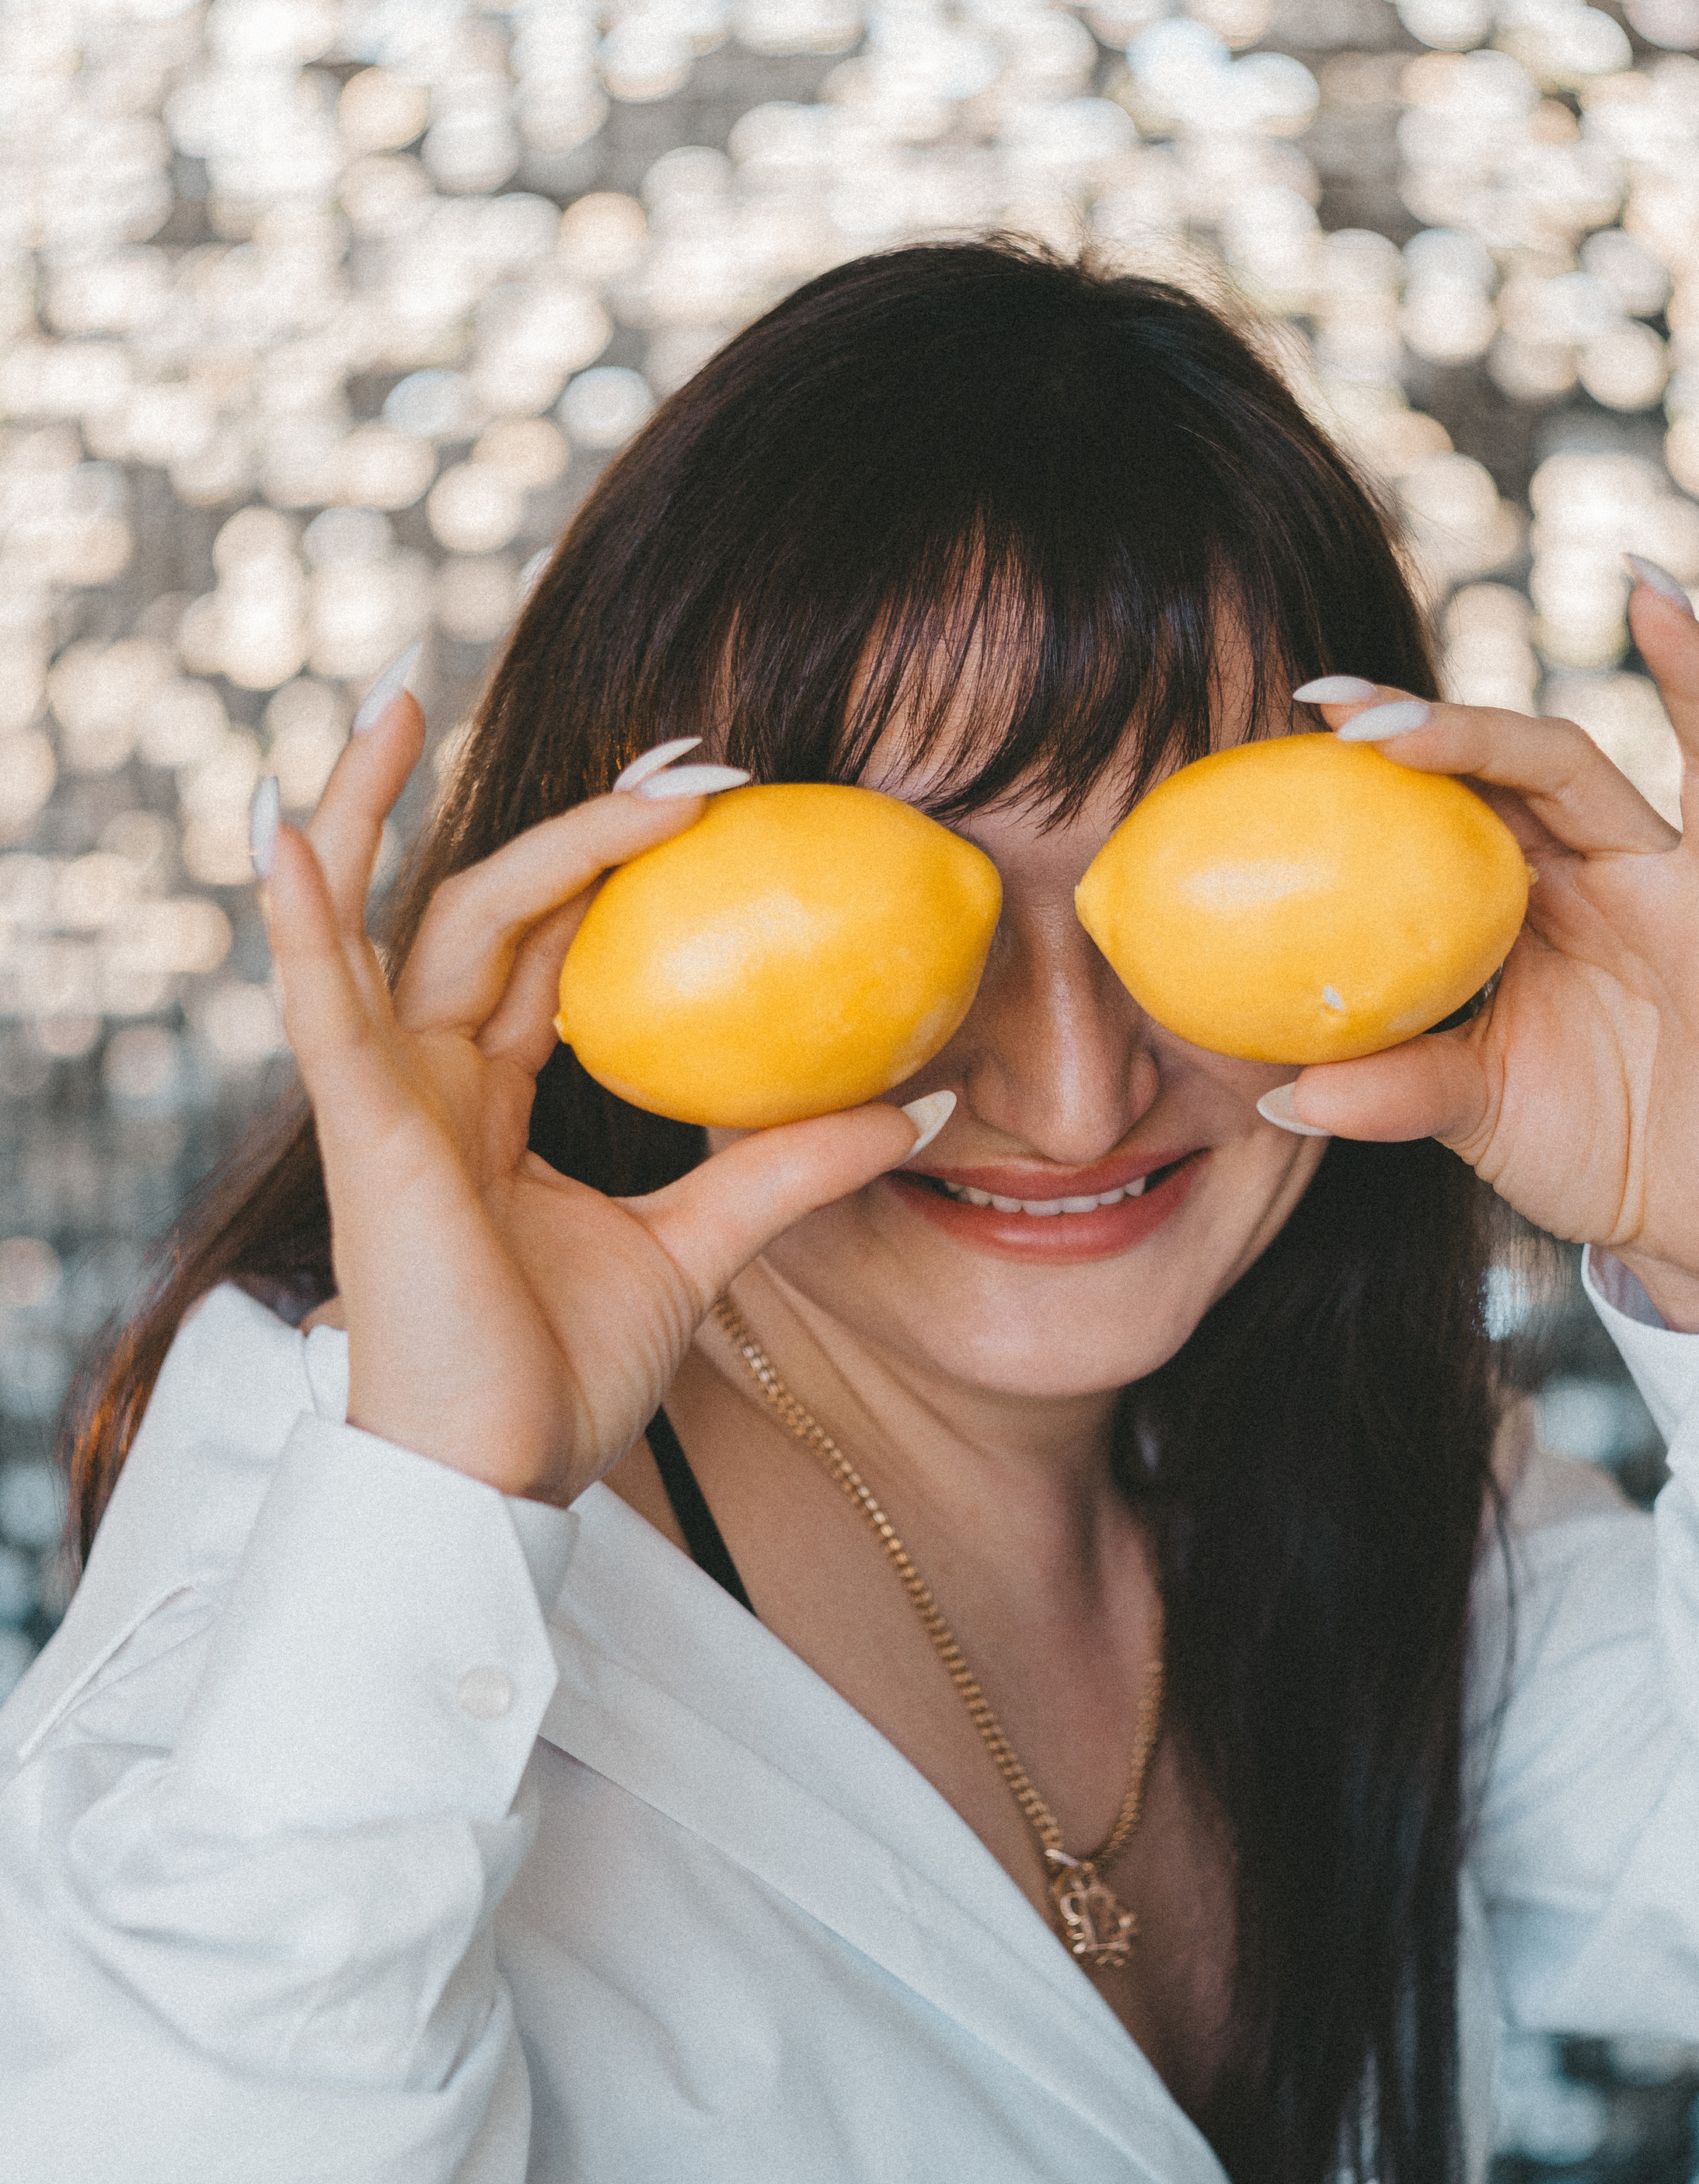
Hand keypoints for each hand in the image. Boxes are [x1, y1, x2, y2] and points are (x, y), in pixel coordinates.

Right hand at [258, 691, 938, 1500]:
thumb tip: (925, 1101)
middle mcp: (427, 1082)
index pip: (548, 952)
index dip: (616, 869)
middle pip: (487, 914)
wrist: (494, 1484)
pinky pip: (320, 1002)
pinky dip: (301, 914)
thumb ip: (791, 1165)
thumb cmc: (565, 1380)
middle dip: (577, 825)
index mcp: (487, 1102)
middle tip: (685, 754)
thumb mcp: (701, 1247)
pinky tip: (287, 827)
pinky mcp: (364, 1129)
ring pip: (389, 921)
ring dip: (378, 806)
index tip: (714, 801)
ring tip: (397, 699)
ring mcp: (384, 1099)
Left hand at [1275, 585, 1698, 1329]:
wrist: (1679, 1233)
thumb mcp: (1466, 1110)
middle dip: (1469, 727)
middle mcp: (1625, 876)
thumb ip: (1389, 1088)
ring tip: (1653, 593)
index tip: (1310, 706)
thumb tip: (1281, 1091)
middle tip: (1367, 712)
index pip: (1468, 791)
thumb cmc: (1578, 1142)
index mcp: (1538, 893)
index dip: (1403, 744)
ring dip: (1691, 681)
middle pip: (1554, 765)